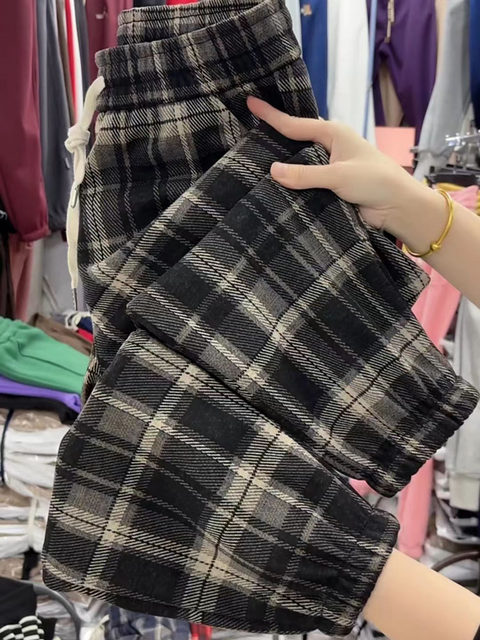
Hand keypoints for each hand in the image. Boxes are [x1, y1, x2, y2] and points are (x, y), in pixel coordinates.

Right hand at [247, 97, 432, 236]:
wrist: (398, 207)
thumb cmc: (374, 182)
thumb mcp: (338, 176)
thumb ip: (305, 174)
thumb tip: (272, 170)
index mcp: (333, 134)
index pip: (295, 124)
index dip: (271, 115)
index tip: (250, 102)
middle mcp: (330, 147)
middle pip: (296, 140)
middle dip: (274, 138)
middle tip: (246, 133)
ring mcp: (330, 167)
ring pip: (299, 163)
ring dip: (283, 165)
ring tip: (252, 162)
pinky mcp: (330, 187)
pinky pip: (305, 183)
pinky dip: (292, 184)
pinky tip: (274, 187)